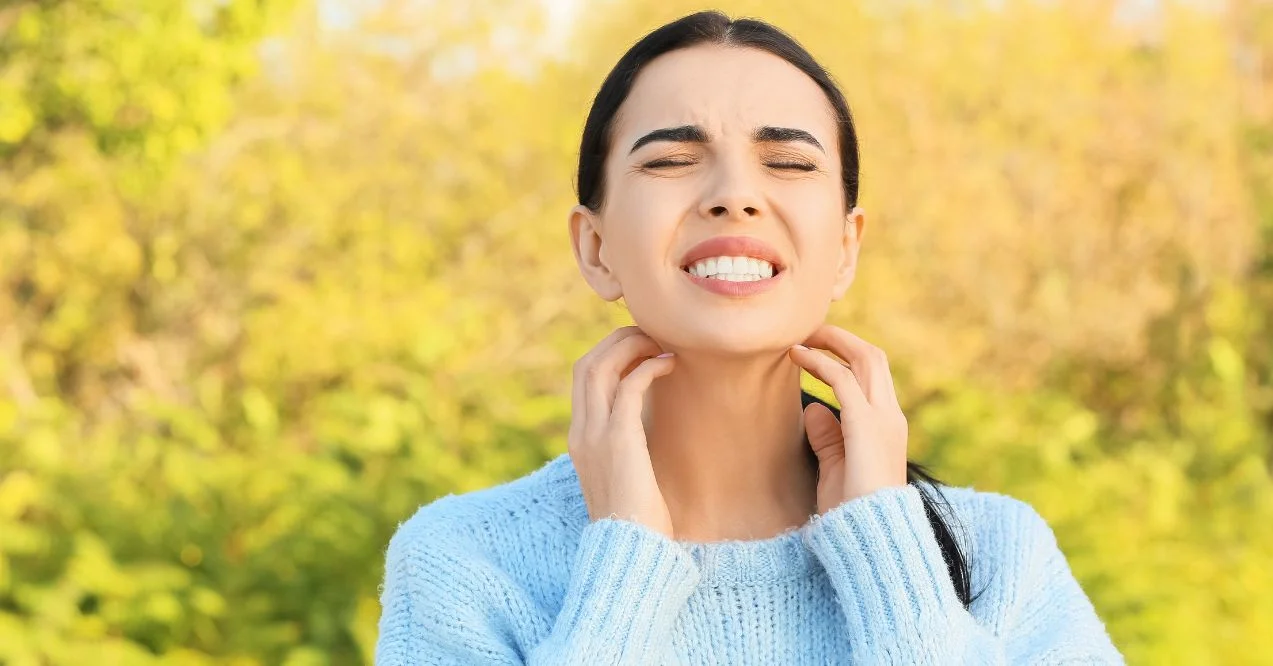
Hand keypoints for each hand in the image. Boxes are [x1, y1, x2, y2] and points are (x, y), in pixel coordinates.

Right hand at [568, 326, 677, 537]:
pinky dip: (648, 367)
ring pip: (601, 366)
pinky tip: (670, 367)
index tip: (639, 348)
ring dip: (631, 346)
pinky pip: (629, 386)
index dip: (609, 354)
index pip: (583, 379)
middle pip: (587, 364)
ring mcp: (595, 435)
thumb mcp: (624, 479)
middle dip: (617, 341)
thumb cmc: (637, 522)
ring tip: (660, 344)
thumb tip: (646, 434)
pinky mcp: (618, 439)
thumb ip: (626, 451)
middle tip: (650, 337)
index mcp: (580, 440)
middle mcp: (581, 432)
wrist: (630, 551)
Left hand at [787, 324, 908, 513]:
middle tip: (808, 329)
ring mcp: (882, 418)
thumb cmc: (851, 511)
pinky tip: (797, 356)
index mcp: (887, 425)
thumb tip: (813, 408)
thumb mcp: (836, 468)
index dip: (846, 354)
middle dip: (841, 338)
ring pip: (865, 358)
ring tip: (800, 334)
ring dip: (831, 341)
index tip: (815, 346)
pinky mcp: (866, 425)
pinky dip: (819, 363)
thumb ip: (828, 438)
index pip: (873, 374)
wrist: (870, 537)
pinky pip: (843, 380)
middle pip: (874, 357)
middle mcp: (890, 416)